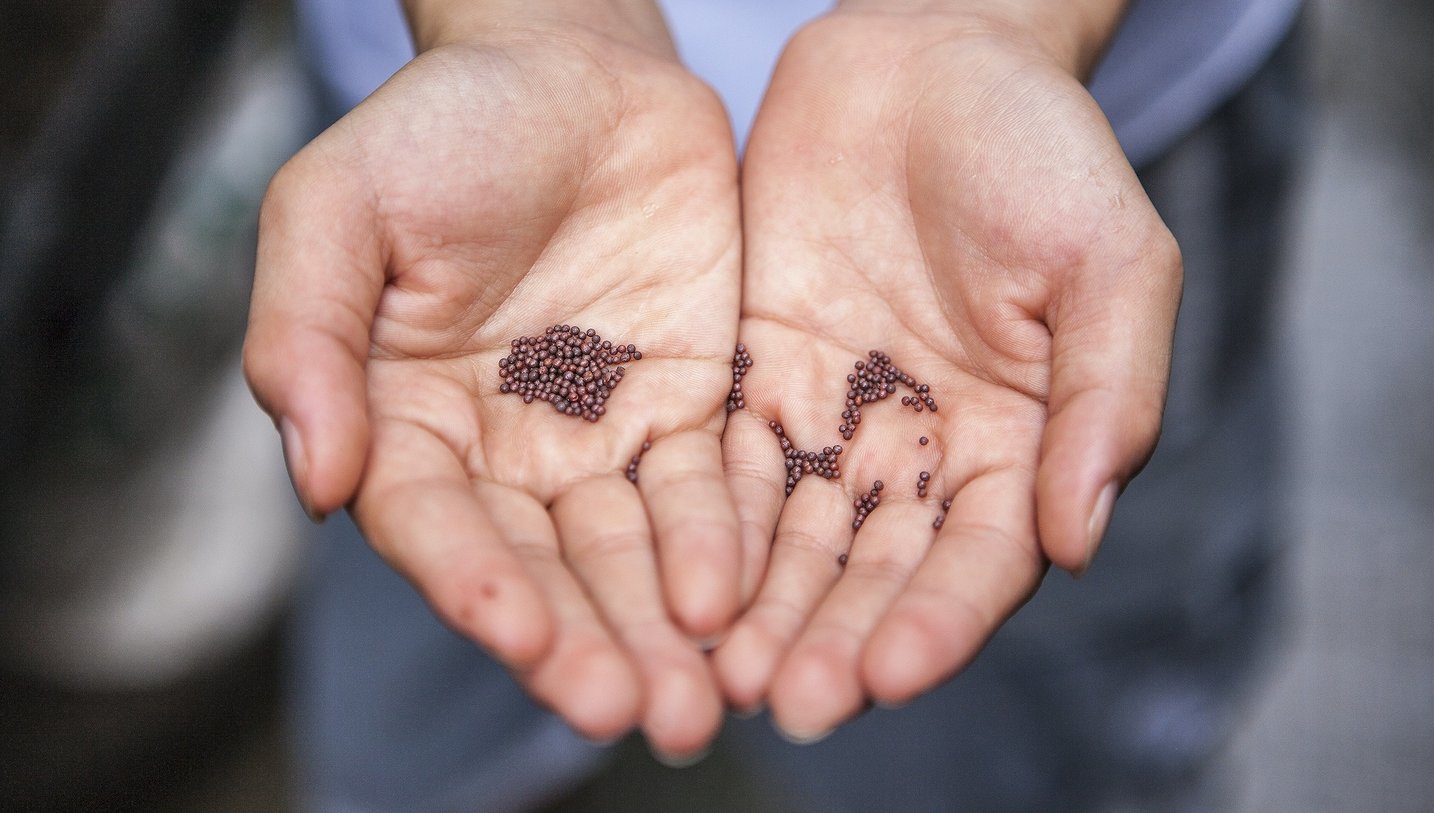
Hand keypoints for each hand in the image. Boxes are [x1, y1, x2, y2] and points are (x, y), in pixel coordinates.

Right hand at [244, 11, 740, 757]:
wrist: (573, 67)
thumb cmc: (442, 127)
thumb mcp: (337, 207)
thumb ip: (306, 336)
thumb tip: (315, 479)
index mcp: (406, 421)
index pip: (436, 527)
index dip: (473, 585)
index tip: (517, 633)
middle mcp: (505, 452)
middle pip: (544, 569)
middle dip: (587, 642)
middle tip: (635, 712)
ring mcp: (600, 436)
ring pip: (631, 554)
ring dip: (661, 629)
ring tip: (696, 701)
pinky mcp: (686, 409)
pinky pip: (707, 490)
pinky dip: (722, 546)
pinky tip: (740, 601)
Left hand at [714, 6, 1180, 738]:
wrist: (929, 55)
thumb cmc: (1041, 147)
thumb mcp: (1109, 259)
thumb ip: (1110, 395)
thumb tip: (1083, 537)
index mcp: (1017, 443)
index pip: (978, 561)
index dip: (937, 623)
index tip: (886, 674)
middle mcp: (918, 452)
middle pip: (872, 572)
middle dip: (831, 638)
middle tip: (784, 700)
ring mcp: (831, 418)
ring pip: (789, 538)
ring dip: (758, 608)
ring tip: (716, 670)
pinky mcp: (753, 376)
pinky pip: (720, 462)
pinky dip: (699, 523)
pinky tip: (670, 575)